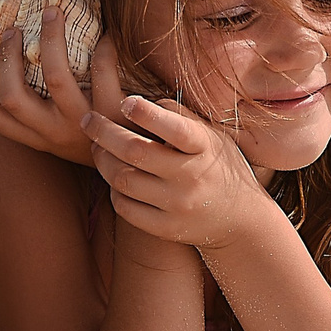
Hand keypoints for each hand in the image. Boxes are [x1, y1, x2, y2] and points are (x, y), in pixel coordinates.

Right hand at [0, 8, 113, 164]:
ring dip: (50, 38)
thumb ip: (44, 108)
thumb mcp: (63, 132)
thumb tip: (23, 57)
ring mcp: (83, 124)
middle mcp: (54, 132)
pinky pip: (102, 72)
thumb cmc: (96, 136)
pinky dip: (103, 47)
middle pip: (13, 96)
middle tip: (13, 30)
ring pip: (55, 76)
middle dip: (8, 57)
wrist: (140, 162)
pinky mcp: (114, 114)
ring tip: (52, 14)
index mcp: (37, 135)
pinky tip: (106, 35)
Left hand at [81, 89, 273, 250]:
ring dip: (102, 160)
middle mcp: (191, 177)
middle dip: (104, 132)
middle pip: (136, 151)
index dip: (147, 114)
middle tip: (88, 120)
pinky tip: (114, 177)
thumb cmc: (220, 166)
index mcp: (205, 148)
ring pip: (123, 180)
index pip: (175, 128)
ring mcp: (177, 206)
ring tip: (97, 147)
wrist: (241, 221)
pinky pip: (125, 207)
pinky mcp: (165, 229)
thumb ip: (181, 117)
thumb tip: (143, 102)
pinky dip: (113, 190)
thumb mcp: (213, 136)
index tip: (126, 101)